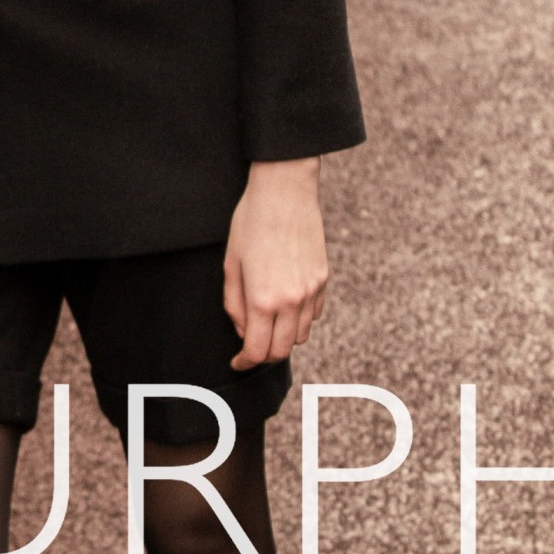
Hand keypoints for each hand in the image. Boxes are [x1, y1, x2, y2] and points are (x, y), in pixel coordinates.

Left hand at [223, 158, 329, 368]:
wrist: (284, 190)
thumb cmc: (251, 221)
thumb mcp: (231, 264)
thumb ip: (234, 303)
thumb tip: (242, 330)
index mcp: (262, 298)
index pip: (257, 349)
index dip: (244, 362)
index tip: (237, 362)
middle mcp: (291, 300)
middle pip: (281, 350)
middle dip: (263, 355)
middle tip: (250, 348)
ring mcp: (311, 290)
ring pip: (301, 336)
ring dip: (283, 337)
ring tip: (267, 323)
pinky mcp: (323, 279)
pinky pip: (314, 315)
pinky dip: (300, 319)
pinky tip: (286, 305)